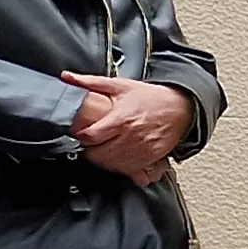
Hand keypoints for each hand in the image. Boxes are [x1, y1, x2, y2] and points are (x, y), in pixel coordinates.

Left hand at [63, 73, 191, 184]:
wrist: (180, 108)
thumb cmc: (151, 98)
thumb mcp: (120, 86)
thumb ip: (90, 82)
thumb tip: (67, 77)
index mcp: (121, 119)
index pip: (90, 137)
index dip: (80, 137)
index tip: (82, 133)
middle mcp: (131, 137)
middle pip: (98, 155)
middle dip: (90, 150)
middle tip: (93, 143)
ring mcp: (142, 150)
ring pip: (112, 166)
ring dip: (104, 160)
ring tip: (104, 150)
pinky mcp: (151, 158)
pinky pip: (130, 171)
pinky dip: (122, 168)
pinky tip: (120, 159)